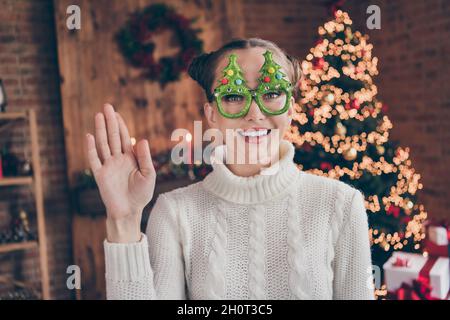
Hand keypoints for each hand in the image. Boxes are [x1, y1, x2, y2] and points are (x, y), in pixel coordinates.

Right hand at [85, 104, 155, 241]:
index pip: (124, 138)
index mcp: (130, 158)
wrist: (129, 211)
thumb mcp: (148, 174)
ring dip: (101, 130)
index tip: (116, 113)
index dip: (121, 125)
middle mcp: (117, 159)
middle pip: (112, 137)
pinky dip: (91, 148)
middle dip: (110, 122)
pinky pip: (94, 159)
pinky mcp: (100, 175)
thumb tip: (142, 139)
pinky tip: (90, 136)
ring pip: (103, 144)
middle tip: (106, 106)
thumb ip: (145, 157)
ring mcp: (108, 166)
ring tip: (98, 115)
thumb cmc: (141, 194)